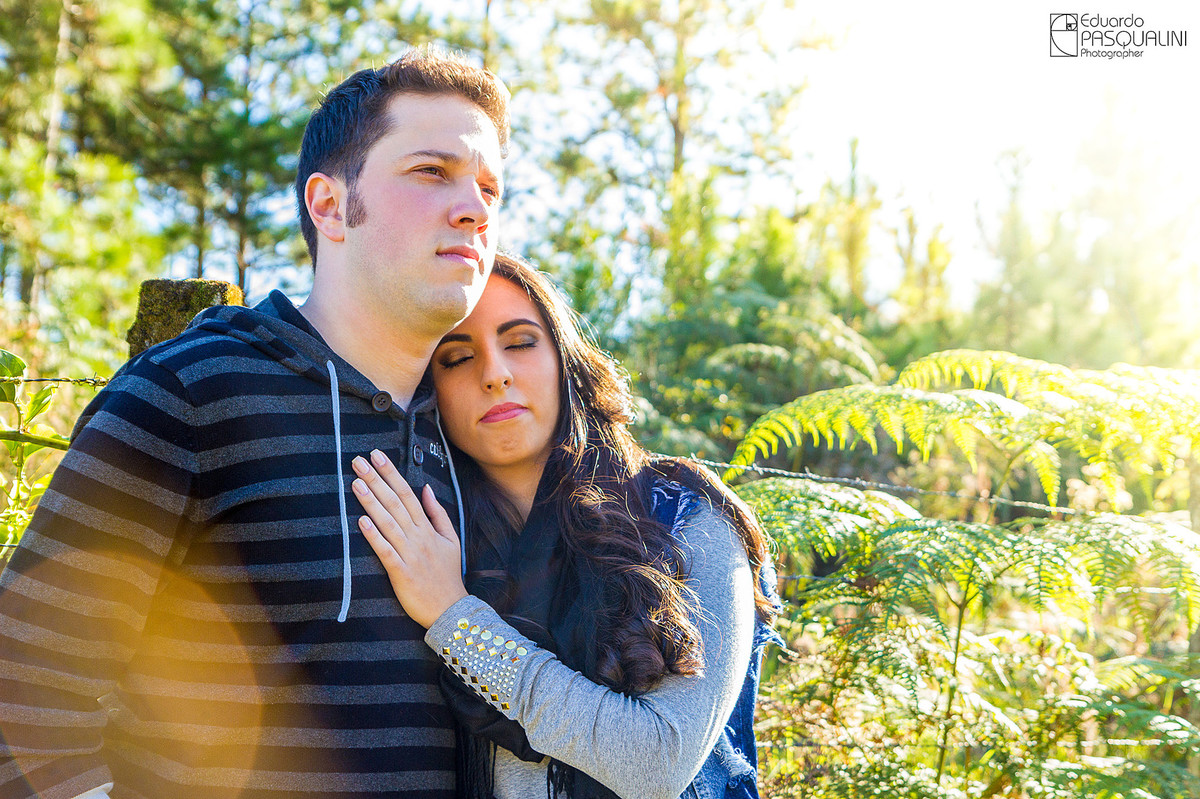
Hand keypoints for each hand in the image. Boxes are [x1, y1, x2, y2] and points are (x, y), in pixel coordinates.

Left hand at [352, 449, 467, 627]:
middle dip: (376, 480)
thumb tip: (426, 488)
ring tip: (356, 483)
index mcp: (428, 528)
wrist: (450, 608)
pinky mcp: (400, 572)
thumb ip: (437, 513)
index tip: (377, 456)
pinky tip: (361, 521)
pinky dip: (374, 536)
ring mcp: (409, 554)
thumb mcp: (450, 539)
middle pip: (395, 503)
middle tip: (358, 461)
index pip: (408, 494)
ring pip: (388, 523)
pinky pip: (385, 551)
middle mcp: (418, 537)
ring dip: (372, 502)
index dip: (391, 474)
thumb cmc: (448, 574)